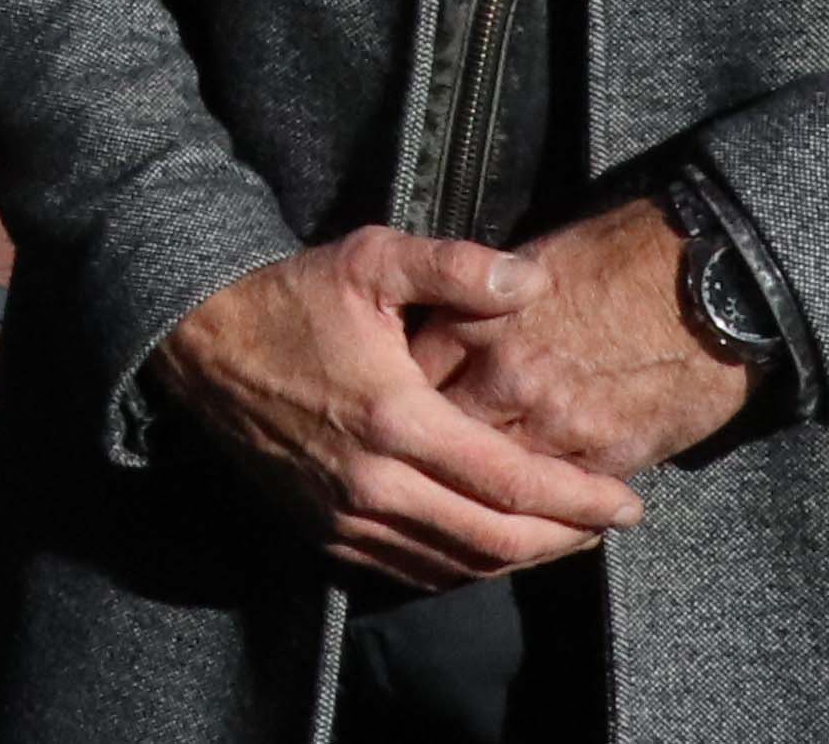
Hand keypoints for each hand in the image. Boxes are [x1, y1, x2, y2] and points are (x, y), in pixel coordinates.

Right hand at [150, 228, 648, 594]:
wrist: (200, 341)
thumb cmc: (291, 296)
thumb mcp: (370, 259)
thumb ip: (455, 268)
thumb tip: (532, 280)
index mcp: (395, 419)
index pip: (511, 482)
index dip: (579, 501)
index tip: (629, 504)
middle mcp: (373, 483)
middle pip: (496, 540)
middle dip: (565, 539)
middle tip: (609, 524)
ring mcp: (346, 516)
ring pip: (457, 565)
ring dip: (520, 557)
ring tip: (564, 534)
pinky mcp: (324, 532)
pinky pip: (412, 569)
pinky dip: (464, 566)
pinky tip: (491, 542)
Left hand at [411, 196, 763, 482]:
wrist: (709, 280)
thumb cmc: (623, 255)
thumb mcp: (530, 262)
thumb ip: (480, 304)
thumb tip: (452, 331)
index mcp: (477, 322)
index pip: (416, 376)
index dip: (412, 395)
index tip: (410, 409)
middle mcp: (507, 376)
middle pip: (449, 434)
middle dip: (441, 450)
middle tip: (437, 462)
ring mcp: (557, 421)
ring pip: (501, 474)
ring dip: (495, 484)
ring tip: (487, 496)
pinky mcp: (608, 454)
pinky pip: (560, 494)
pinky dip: (548, 502)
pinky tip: (543, 506)